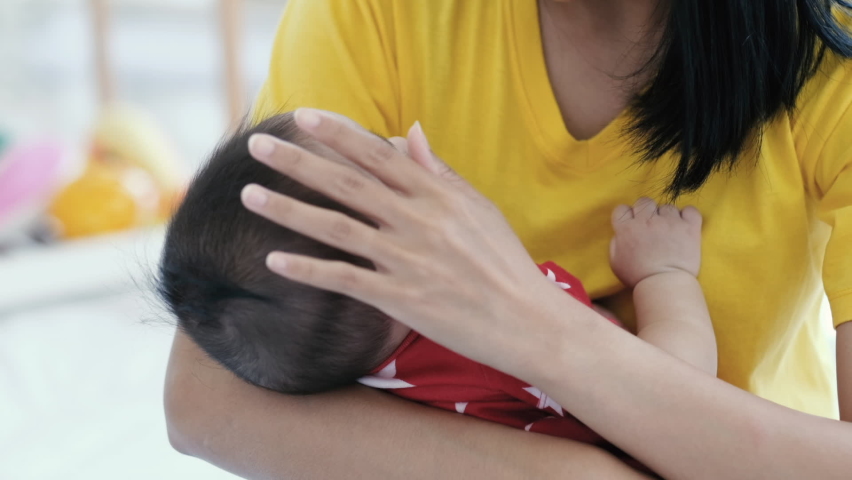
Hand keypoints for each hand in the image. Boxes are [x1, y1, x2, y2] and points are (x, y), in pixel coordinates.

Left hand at [239, 109, 568, 370]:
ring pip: (337, 227)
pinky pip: (345, 279)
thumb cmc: (504, 262)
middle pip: (347, 183)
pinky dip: (308, 268)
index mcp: (438, 194)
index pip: (378, 154)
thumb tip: (409, 132)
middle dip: (298, 161)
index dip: (338, 133)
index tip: (302, 116)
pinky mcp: (402, 299)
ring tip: (249, 194)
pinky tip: (273, 259)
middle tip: (257, 146)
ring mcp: (408, 260)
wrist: (528, 320)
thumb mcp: (478, 209)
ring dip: (289, 209)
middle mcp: (419, 221)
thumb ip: (440, 171)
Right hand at [609, 198, 702, 287]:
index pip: (622, 209)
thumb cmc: (638, 277)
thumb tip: (622, 232)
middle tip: (651, 226)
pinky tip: (684, 226)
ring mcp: (669, 222)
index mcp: (627, 228)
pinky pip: (690, 210)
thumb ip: (616, 242)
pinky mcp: (689, 226)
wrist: (664, 285)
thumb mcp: (615, 261)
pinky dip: (688, 216)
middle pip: (644, 201)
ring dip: (667, 216)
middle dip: (646, 211)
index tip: (633, 225)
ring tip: (670, 231)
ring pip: (667, 206)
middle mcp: (646, 220)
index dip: (628, 216)